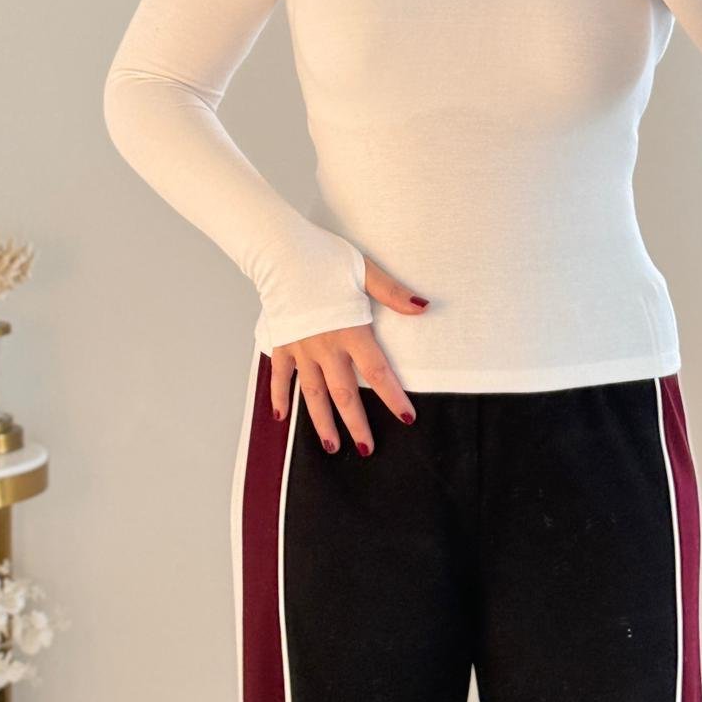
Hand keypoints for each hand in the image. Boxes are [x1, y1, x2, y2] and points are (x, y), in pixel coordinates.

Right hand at [269, 254, 427, 454]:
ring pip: (312, 393)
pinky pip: (280, 377)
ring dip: (322, 422)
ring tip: (331, 445)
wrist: (279, 252)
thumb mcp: (364, 271)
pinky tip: (282, 417)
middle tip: (366, 449)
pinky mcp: (281, 343)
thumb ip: (393, 293)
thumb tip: (423, 307)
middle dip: (356, 424)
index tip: (406, 418)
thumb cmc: (323, 258)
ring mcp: (300, 348)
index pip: (377, 371)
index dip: (393, 397)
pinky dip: (279, 397)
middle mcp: (325, 347)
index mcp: (350, 331)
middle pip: (344, 394)